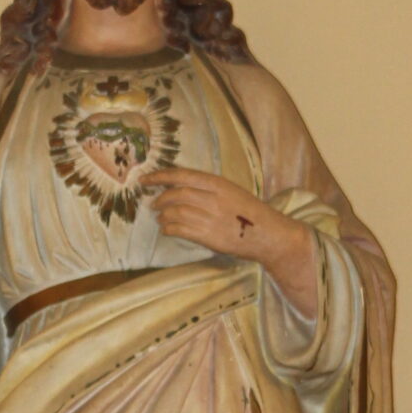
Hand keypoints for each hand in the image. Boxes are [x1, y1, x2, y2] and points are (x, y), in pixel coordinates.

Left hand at [140, 168, 317, 317]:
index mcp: (218, 183)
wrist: (267, 234)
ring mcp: (210, 218)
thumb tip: (180, 186)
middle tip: (154, 203)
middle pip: (175, 194)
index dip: (159, 176)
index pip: (181, 175)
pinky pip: (180, 230)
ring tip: (161, 218)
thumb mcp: (231, 190)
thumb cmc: (249, 211)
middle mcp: (212, 198)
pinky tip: (167, 229)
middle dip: (160, 198)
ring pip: (174, 212)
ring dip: (163, 215)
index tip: (144, 179)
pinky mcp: (208, 237)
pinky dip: (169, 228)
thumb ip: (208, 187)